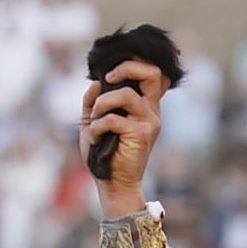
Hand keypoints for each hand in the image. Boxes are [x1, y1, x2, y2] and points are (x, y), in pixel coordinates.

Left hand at [79, 59, 168, 218]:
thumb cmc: (104, 154)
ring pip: (126, 94)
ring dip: (102, 104)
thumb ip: (94, 101)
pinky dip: (97, 126)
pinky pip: (114, 119)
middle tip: (108, 79)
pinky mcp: (142, 134)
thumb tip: (95, 82)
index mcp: (143, 106)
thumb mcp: (94, 122)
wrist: (113, 183)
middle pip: (151, 73)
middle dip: (126, 69)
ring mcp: (149, 122)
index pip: (153, 74)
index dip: (135, 63)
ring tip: (94, 121)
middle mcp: (151, 111)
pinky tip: (94, 138)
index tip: (110, 72)